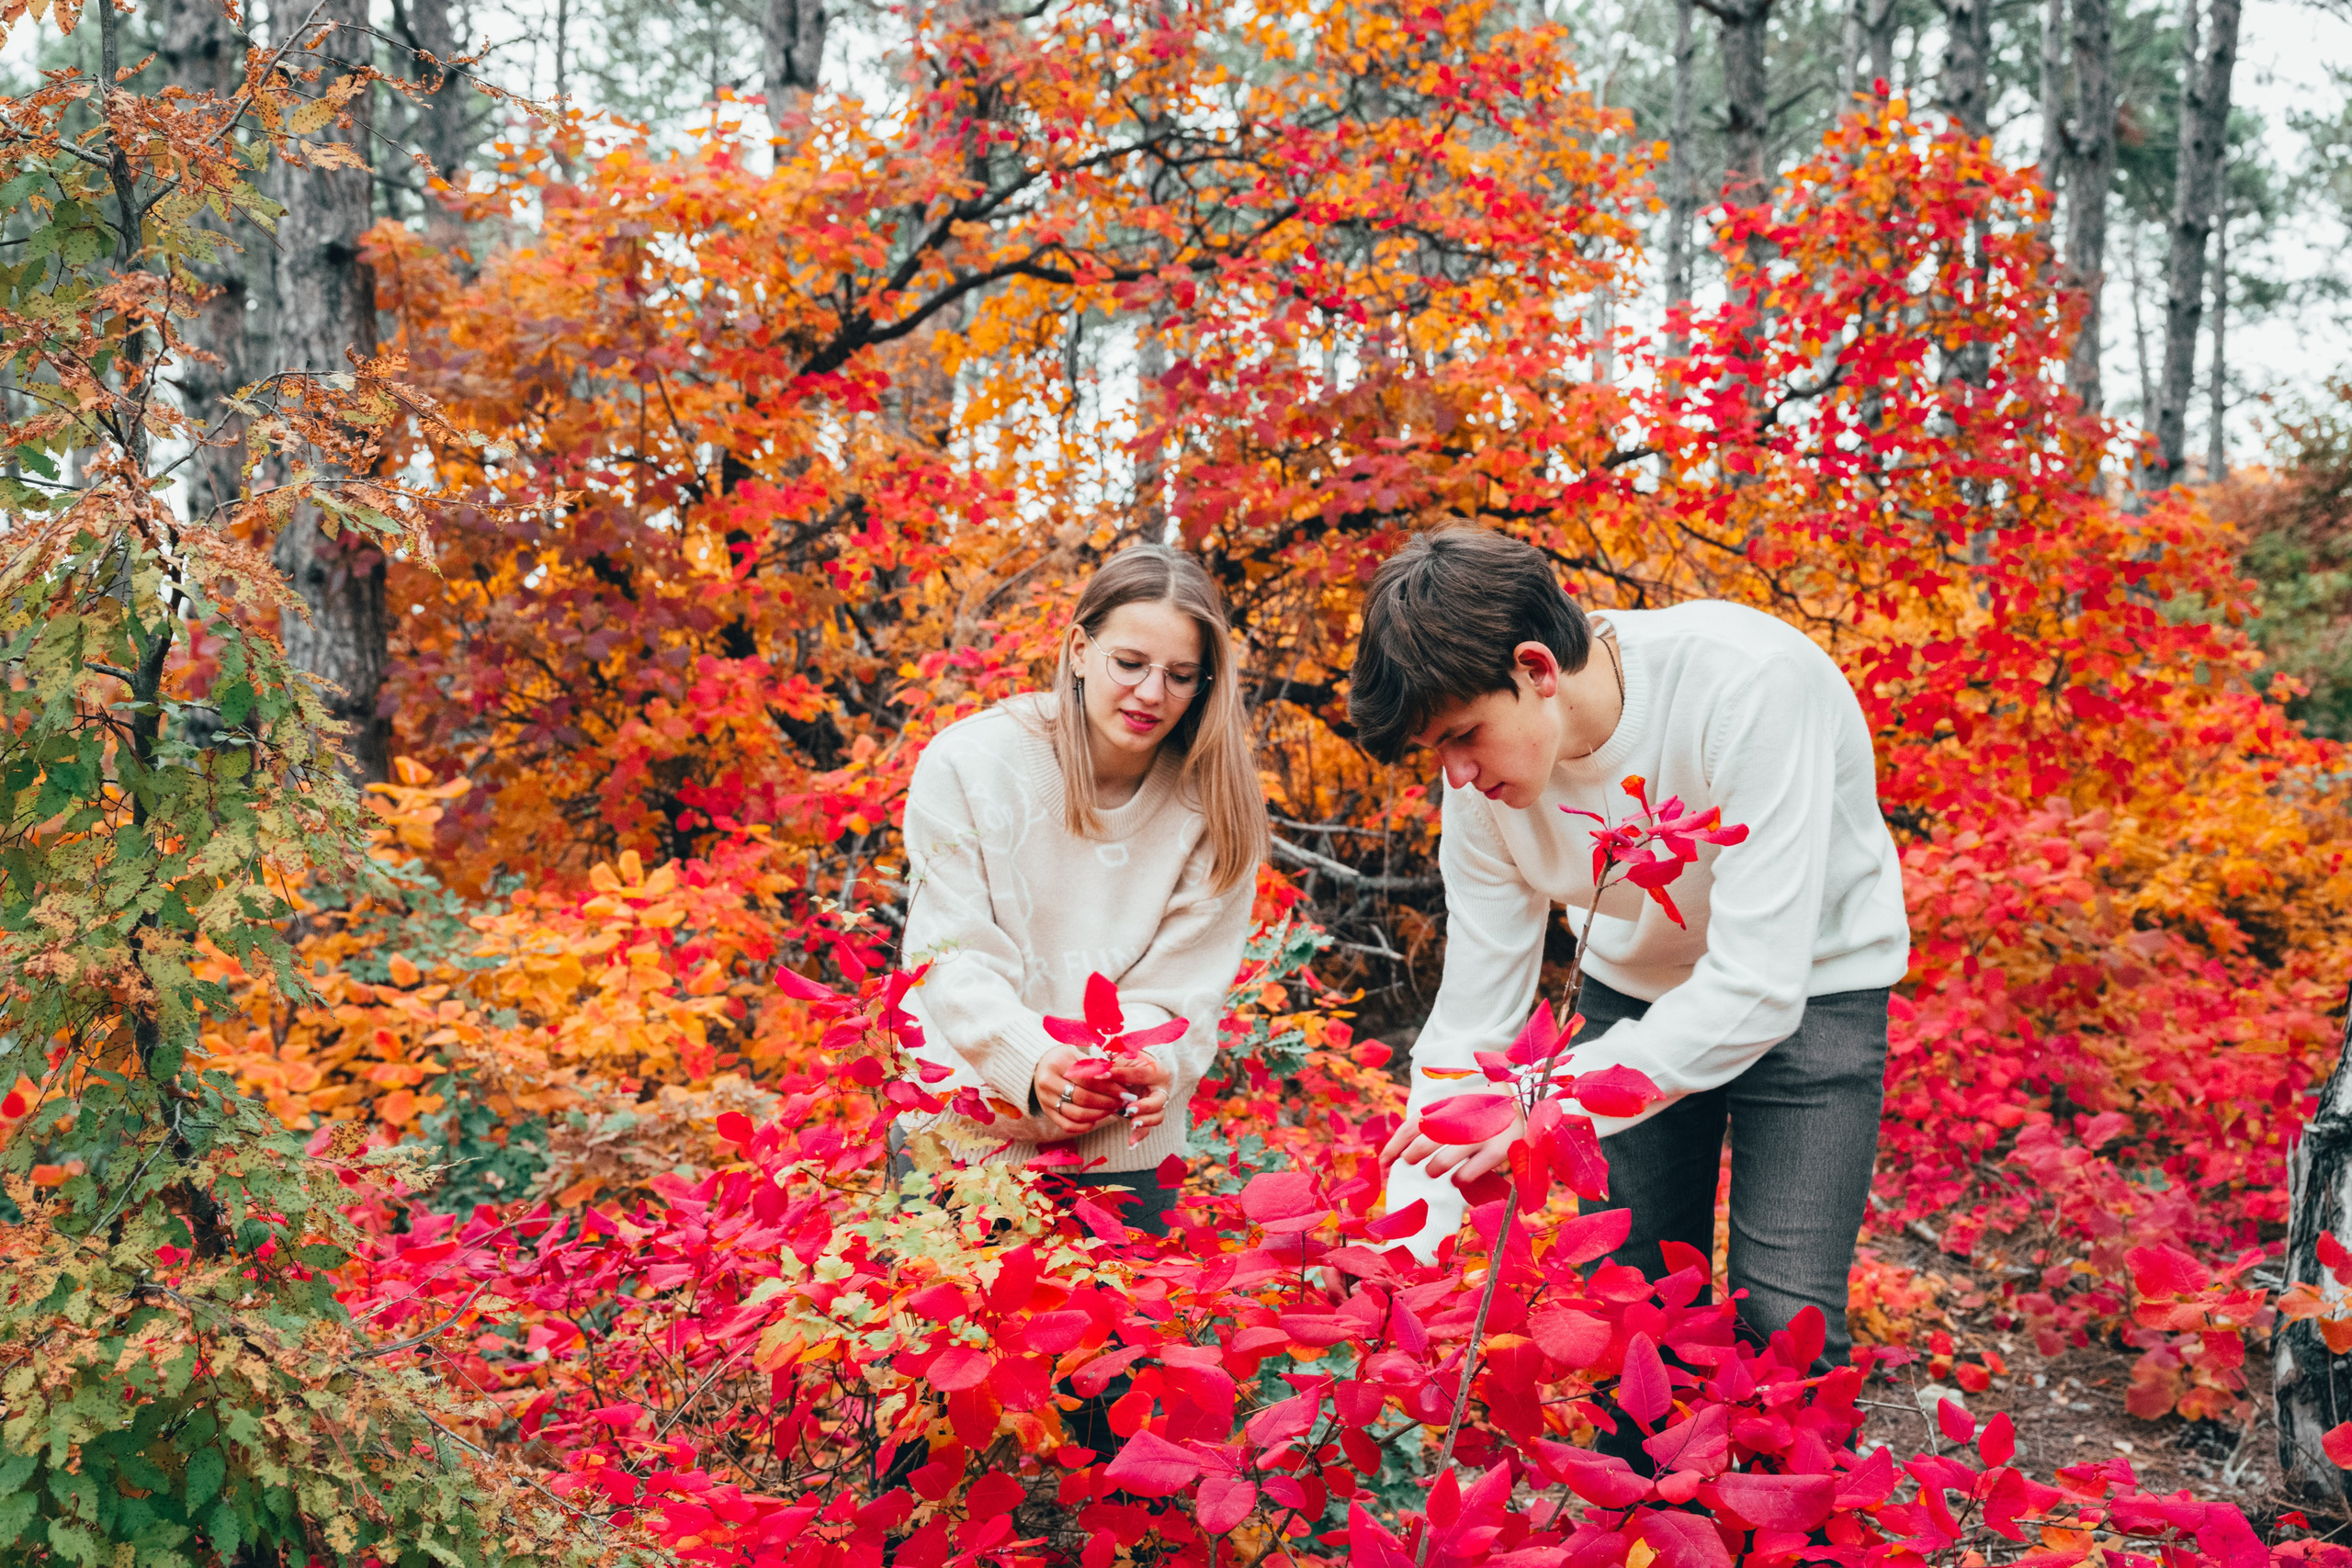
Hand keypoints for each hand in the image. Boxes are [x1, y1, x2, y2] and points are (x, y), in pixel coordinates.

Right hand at [1033, 1045, 1126, 1138]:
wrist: (1039, 1065)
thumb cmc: (1065, 1058)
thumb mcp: (1078, 1055)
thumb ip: (1096, 1066)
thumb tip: (1121, 1079)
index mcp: (1058, 1064)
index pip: (1088, 1080)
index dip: (1109, 1087)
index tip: (1124, 1091)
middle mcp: (1049, 1083)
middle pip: (1083, 1098)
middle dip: (1107, 1102)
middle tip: (1122, 1102)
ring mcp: (1046, 1099)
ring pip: (1076, 1114)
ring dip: (1099, 1114)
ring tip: (1113, 1109)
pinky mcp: (1047, 1112)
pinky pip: (1067, 1125)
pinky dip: (1084, 1126)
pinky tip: (1096, 1120)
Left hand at [1108, 1052, 1173, 1145]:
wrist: (1142, 1071)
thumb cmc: (1129, 1063)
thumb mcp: (1123, 1059)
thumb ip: (1112, 1064)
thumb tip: (1095, 1070)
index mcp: (1155, 1071)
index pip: (1140, 1074)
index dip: (1122, 1074)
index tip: (1102, 1076)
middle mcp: (1161, 1089)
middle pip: (1158, 1100)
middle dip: (1144, 1106)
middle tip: (1129, 1109)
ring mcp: (1158, 1104)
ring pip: (1157, 1116)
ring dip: (1144, 1121)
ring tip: (1132, 1124)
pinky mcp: (1150, 1116)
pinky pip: (1148, 1128)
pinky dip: (1139, 1136)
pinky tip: (1131, 1144)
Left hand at [1380, 1106, 1523, 1187]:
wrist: (1520, 1100)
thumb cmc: (1479, 1108)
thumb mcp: (1453, 1106)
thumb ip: (1430, 1121)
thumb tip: (1401, 1148)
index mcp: (1447, 1105)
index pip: (1411, 1127)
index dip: (1394, 1146)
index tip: (1383, 1163)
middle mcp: (1461, 1118)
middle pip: (1423, 1143)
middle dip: (1412, 1156)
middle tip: (1412, 1160)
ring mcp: (1479, 1136)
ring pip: (1441, 1161)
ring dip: (1433, 1169)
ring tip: (1434, 1170)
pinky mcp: (1496, 1152)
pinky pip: (1466, 1174)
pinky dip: (1457, 1180)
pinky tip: (1457, 1178)